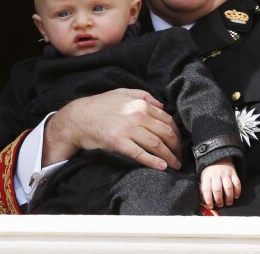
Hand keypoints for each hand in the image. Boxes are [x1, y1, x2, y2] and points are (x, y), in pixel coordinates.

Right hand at [43, 88, 181, 169]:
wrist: (79, 118)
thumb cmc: (100, 105)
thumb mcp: (121, 92)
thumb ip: (143, 95)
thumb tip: (161, 105)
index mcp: (139, 104)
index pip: (166, 119)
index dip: (177, 133)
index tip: (179, 142)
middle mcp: (136, 116)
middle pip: (165, 133)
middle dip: (176, 147)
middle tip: (180, 156)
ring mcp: (128, 130)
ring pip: (156, 145)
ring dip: (169, 157)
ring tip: (175, 165)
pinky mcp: (119, 143)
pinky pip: (140, 154)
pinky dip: (153, 162)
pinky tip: (162, 167)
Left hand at [200, 158, 240, 208]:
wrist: (219, 157)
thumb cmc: (210, 171)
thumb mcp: (204, 177)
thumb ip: (204, 188)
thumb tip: (204, 201)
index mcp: (207, 176)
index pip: (206, 189)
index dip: (208, 199)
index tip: (210, 206)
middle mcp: (216, 175)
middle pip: (217, 189)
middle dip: (219, 199)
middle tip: (220, 205)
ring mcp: (225, 174)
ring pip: (228, 187)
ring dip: (229, 197)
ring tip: (228, 203)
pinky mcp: (233, 173)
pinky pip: (237, 183)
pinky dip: (237, 191)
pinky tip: (236, 196)